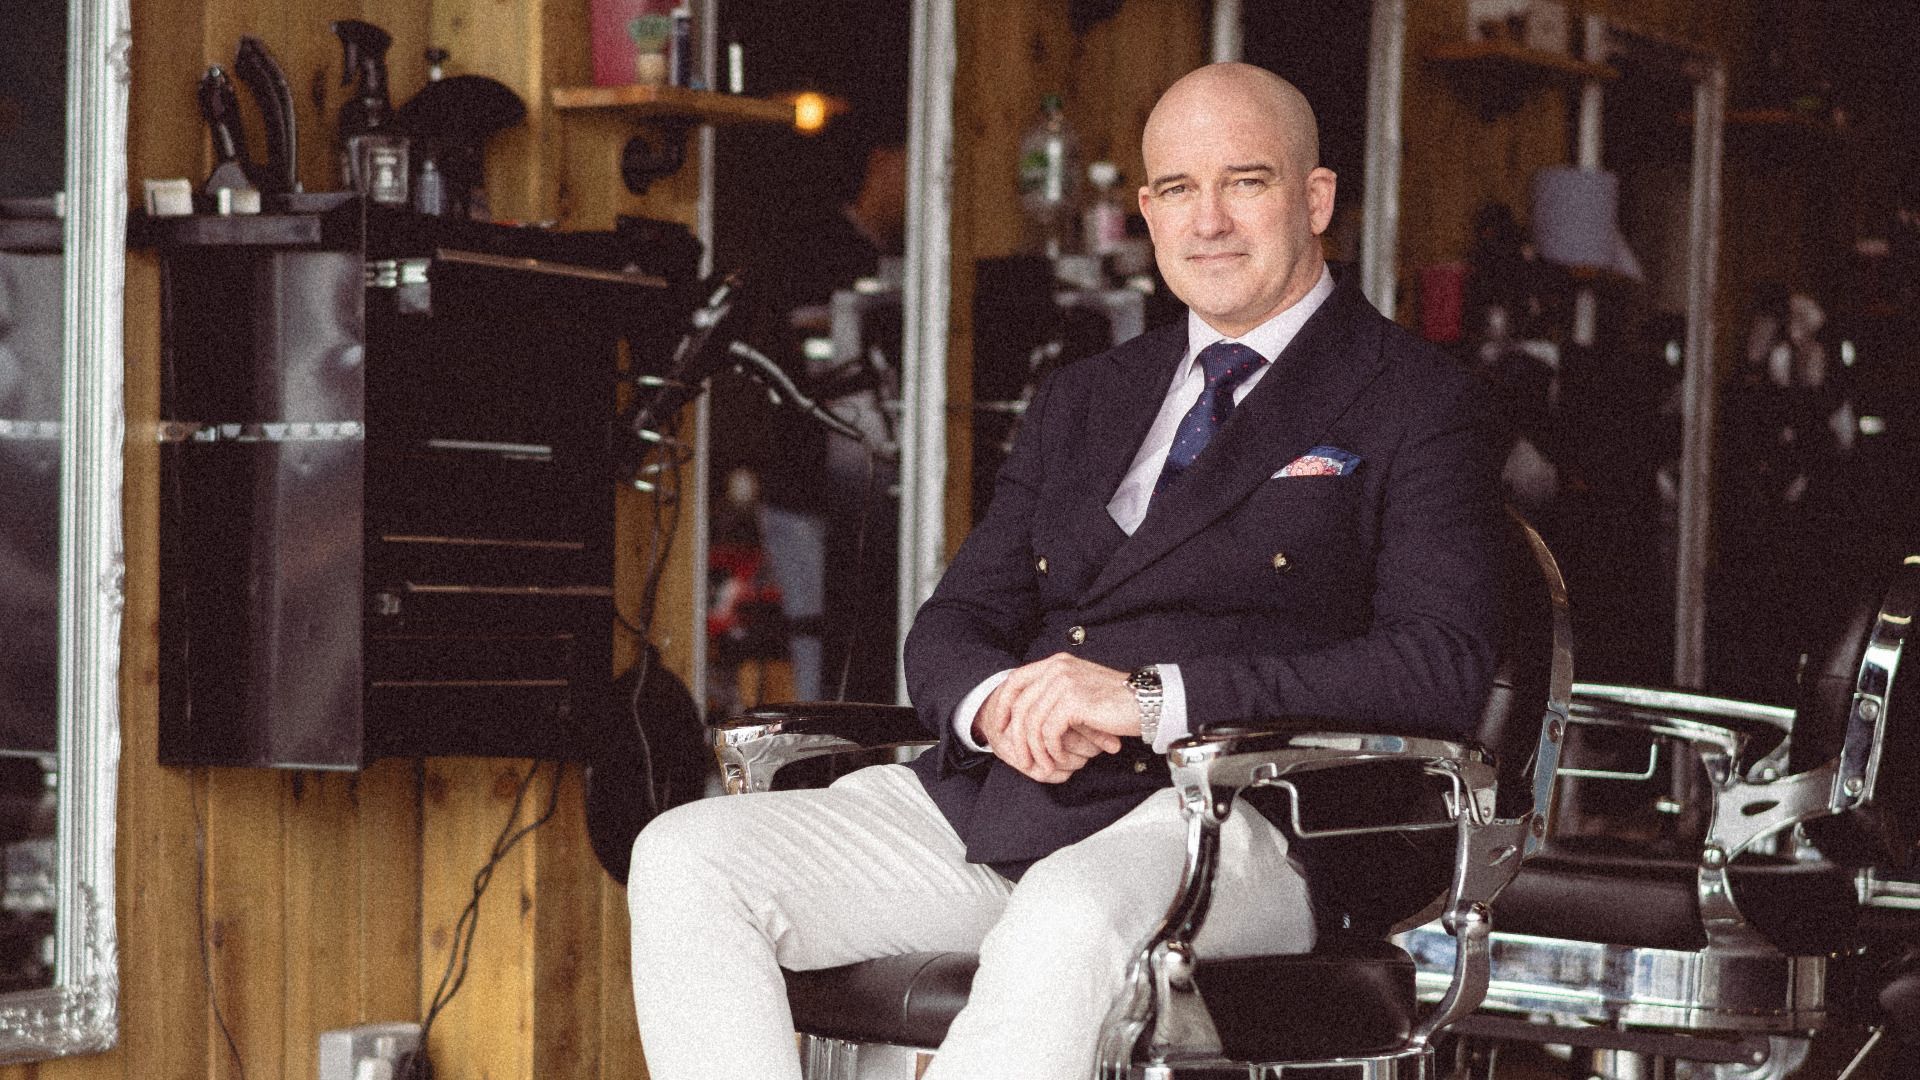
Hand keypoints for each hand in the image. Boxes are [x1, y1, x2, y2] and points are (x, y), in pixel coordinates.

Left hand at [977, 653, 1137, 782]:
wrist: (1147, 703)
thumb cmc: (1117, 703)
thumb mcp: (1080, 692)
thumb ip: (1055, 696)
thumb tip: (1026, 719)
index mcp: (1056, 663)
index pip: (1015, 681)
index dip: (1001, 705)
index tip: (999, 728)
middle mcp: (1057, 668)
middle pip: (1019, 704)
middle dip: (1014, 736)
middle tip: (1019, 759)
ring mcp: (1064, 682)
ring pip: (1032, 722)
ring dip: (1034, 749)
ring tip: (1042, 765)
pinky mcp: (1073, 700)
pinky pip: (1048, 731)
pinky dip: (1050, 750)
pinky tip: (1058, 759)